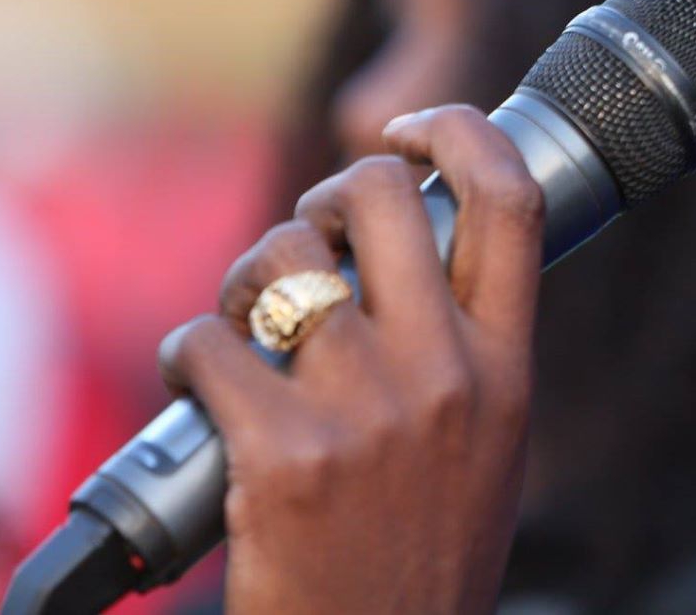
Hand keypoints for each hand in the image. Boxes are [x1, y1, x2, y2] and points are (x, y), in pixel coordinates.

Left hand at [158, 105, 543, 614]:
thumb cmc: (423, 562)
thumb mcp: (490, 450)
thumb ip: (469, 356)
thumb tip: (417, 252)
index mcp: (506, 371)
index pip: (508, 200)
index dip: (458, 133)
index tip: (413, 133)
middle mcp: (446, 378)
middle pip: (380, 197)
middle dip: (326, 196)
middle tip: (308, 242)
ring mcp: (365, 414)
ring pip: (280, 260)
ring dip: (244, 277)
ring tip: (243, 326)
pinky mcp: (280, 458)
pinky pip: (207, 344)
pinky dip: (187, 353)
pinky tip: (197, 386)